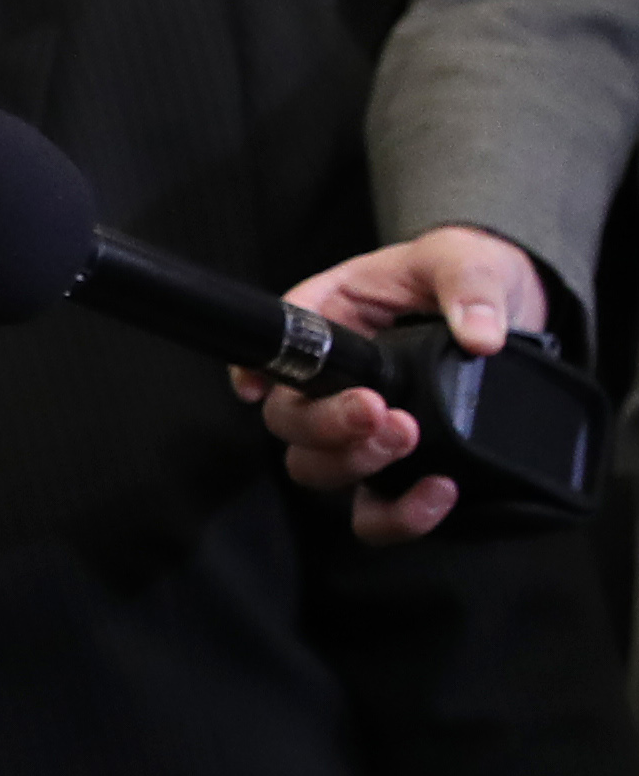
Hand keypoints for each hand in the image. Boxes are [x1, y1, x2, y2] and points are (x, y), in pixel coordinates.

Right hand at [233, 225, 547, 543]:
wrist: (516, 311)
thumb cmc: (473, 274)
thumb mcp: (469, 260)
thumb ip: (470, 289)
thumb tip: (479, 336)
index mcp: (333, 318)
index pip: (279, 346)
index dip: (259, 371)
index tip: (261, 388)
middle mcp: (336, 380)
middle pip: (289, 420)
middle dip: (325, 425)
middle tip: (378, 413)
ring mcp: (364, 429)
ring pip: (317, 468)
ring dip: (352, 464)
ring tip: (406, 441)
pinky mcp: (400, 467)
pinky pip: (375, 510)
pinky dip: (398, 514)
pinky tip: (436, 492)